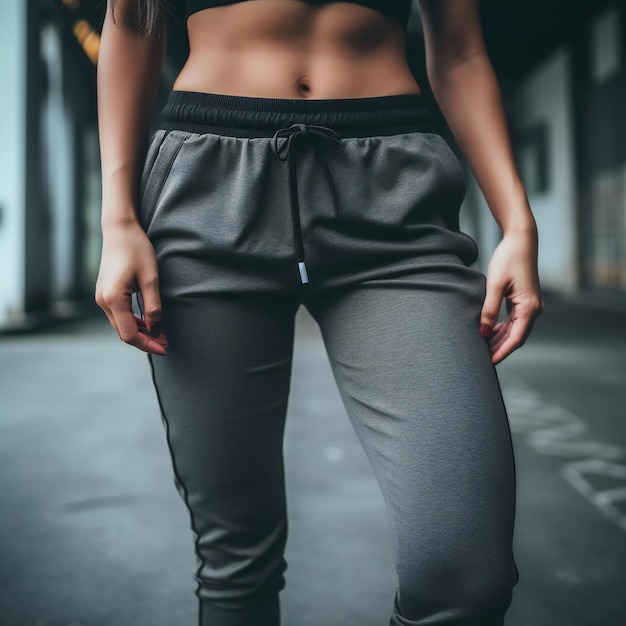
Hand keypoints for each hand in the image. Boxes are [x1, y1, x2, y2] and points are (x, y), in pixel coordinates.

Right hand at [95, 220, 167, 355]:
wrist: (119, 230)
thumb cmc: (136, 249)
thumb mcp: (150, 278)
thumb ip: (153, 306)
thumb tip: (156, 329)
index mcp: (113, 299)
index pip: (130, 334)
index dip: (148, 344)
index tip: (165, 348)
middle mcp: (102, 301)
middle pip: (124, 333)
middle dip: (146, 341)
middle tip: (167, 344)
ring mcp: (101, 298)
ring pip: (121, 326)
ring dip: (141, 333)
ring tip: (161, 336)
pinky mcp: (105, 294)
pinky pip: (119, 316)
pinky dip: (134, 323)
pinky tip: (150, 324)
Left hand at [479, 228, 543, 363]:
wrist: (520, 240)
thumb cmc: (508, 259)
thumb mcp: (494, 285)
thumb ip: (489, 310)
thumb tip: (483, 333)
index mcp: (529, 307)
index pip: (516, 339)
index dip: (502, 352)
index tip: (489, 363)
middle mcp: (534, 309)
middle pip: (516, 337)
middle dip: (500, 349)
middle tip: (481, 360)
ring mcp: (531, 305)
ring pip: (515, 330)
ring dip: (500, 340)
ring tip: (482, 349)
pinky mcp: (525, 301)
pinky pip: (514, 321)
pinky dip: (502, 329)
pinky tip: (489, 333)